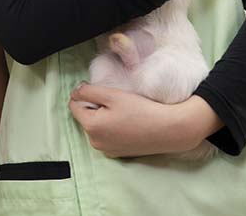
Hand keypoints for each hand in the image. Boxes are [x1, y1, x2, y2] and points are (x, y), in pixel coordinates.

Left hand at [68, 84, 221, 157]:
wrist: (170, 130)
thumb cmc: (142, 110)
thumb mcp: (112, 95)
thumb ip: (88, 91)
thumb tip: (75, 92)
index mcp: (91, 127)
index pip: (74, 105)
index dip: (85, 94)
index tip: (103, 91)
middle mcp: (95, 143)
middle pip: (85, 117)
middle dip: (95, 107)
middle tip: (116, 101)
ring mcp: (107, 150)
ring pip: (96, 127)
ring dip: (104, 117)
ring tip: (123, 112)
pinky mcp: (118, 154)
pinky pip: (107, 136)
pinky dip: (113, 128)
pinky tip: (128, 123)